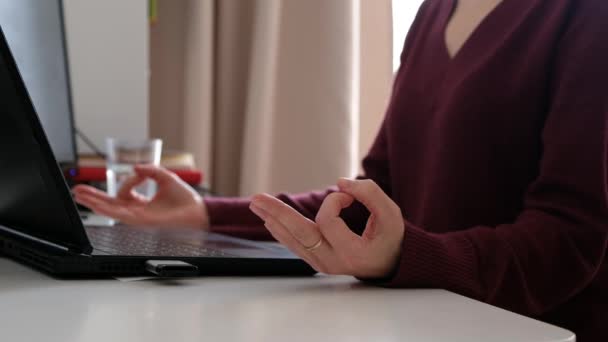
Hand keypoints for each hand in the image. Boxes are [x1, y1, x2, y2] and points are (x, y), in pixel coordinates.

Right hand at [73, 165, 207, 228]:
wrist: (199, 212)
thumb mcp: (166, 177)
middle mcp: (138, 211)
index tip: (137, 173)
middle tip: (76, 190)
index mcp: (143, 203)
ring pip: (111, 211)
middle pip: (110, 204)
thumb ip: (150, 170)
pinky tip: (97, 206)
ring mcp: (139, 218)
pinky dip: (109, 210)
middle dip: (92, 197)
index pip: (124, 194)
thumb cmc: (186, 199)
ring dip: (94, 203)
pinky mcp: (143, 221)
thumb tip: (134, 167)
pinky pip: (122, 215)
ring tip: (79, 196)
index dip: (127, 182)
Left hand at [249, 178, 404, 278]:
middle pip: (300, 234)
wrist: (391, 264)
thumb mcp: (391, 214)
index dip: (335, 201)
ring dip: (274, 219)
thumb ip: (370, 194)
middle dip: (278, 213)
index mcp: (352, 253)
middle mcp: (333, 262)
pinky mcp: (317, 262)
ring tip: (256, 204)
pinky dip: (282, 230)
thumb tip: (340, 183)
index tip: (349, 195)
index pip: (328, 221)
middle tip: (256, 198)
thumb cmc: (391, 238)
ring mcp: (322, 265)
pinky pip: (295, 245)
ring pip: (293, 240)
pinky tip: (269, 220)